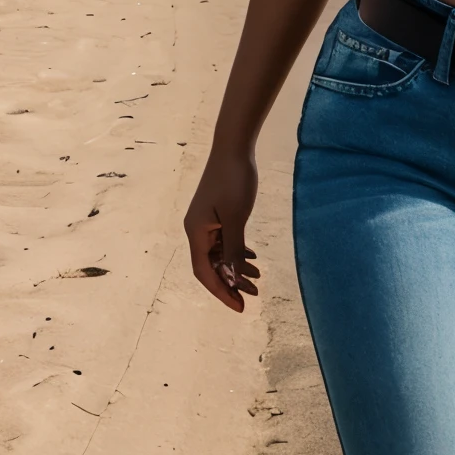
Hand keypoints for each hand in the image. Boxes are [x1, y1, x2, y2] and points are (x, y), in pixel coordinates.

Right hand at [184, 148, 260, 311]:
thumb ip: (233, 249)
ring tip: (258, 278)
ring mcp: (205, 221)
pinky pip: (223, 240)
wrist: (233, 147)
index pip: (205, 272)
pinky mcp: (215, 213)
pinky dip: (236, 251)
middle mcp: (196, 229)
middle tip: (253, 295)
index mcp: (196, 232)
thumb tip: (233, 279)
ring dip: (236, 267)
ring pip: (219, 253)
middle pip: (211, 266)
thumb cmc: (234, 180)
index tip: (240, 306)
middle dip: (231, 282)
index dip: (221, 291)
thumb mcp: (236, 218)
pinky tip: (252, 256)